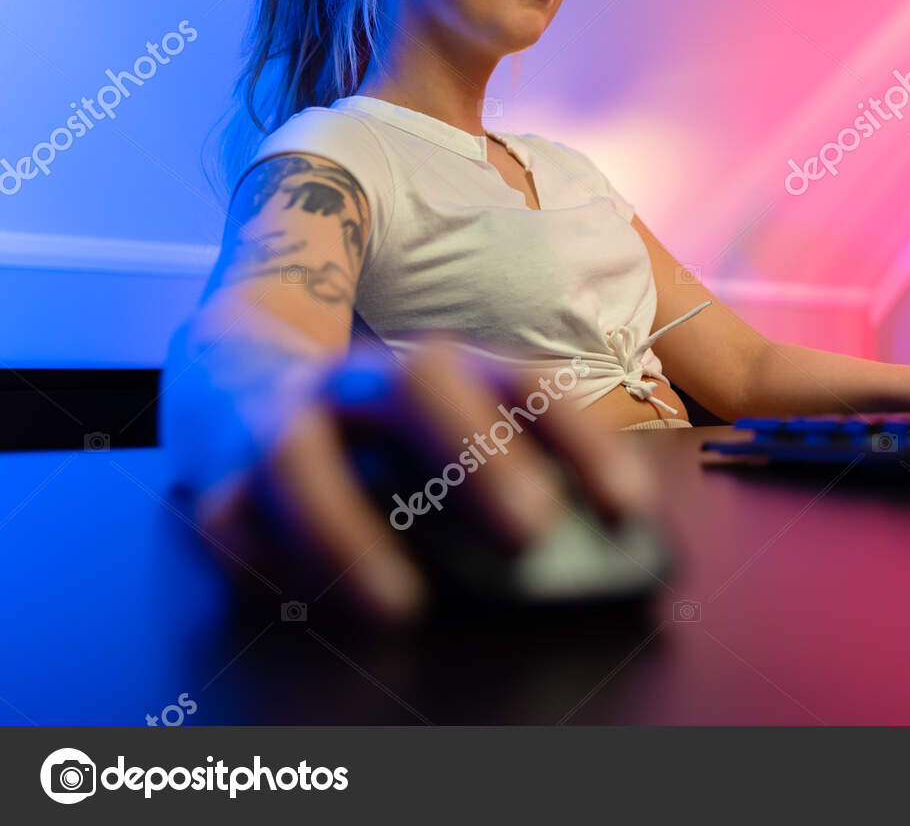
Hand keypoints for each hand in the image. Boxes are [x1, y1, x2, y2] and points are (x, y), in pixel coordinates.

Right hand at [190, 337, 657, 623]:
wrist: (238, 374)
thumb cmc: (379, 429)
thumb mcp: (449, 429)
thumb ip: (515, 477)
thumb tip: (593, 549)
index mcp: (443, 371)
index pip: (523, 383)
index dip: (579, 440)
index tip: (626, 506)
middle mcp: (366, 383)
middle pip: (420, 384)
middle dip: (476, 454)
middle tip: (531, 529)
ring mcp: (287, 422)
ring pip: (301, 455)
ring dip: (346, 532)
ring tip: (400, 605)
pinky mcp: (217, 474)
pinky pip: (226, 517)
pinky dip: (258, 564)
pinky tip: (298, 605)